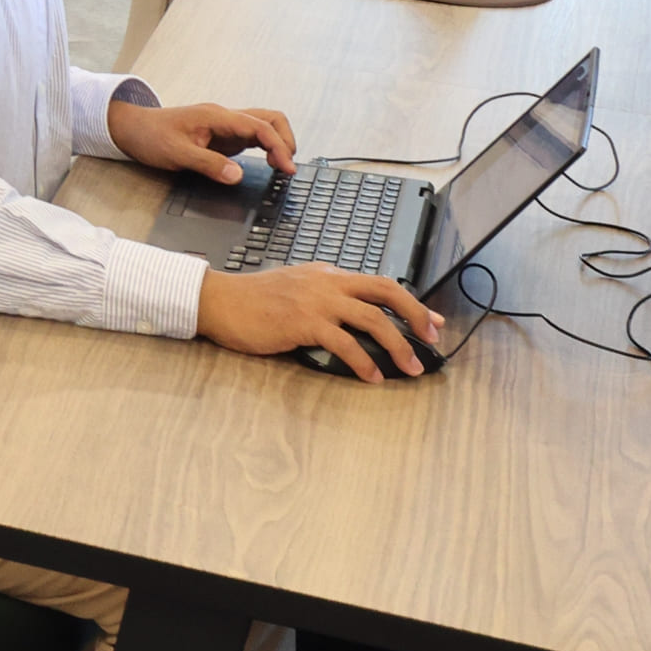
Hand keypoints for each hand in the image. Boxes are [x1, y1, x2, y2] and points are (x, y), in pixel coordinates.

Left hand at [108, 97, 293, 184]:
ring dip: (278, 143)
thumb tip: (237, 175)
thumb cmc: (150, 136)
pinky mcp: (223, 135)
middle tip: (287, 168)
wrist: (132, 128)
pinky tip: (268, 163)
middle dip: (285, 141)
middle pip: (270, 119)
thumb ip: (208, 164)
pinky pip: (253, 137)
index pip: (259, 127)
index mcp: (216, 116)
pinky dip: (267, 148)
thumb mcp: (176, 153)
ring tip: (281, 167)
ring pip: (264, 126)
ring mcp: (226, 125)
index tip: (287, 167)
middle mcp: (225, 117)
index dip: (278, 146)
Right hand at [197, 261, 440, 381]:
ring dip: (399, 346)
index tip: (431, 320)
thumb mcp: (294, 287)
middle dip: (416, 316)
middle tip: (432, 339)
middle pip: (387, 292)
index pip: (380, 283)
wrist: (218, 300)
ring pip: (374, 319)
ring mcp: (317, 301)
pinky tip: (371, 376)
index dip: (411, 302)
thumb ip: (322, 295)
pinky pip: (346, 344)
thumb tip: (350, 315)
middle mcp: (328, 283)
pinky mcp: (304, 323)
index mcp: (328, 274)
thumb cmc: (251, 299)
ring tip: (411, 367)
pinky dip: (364, 362)